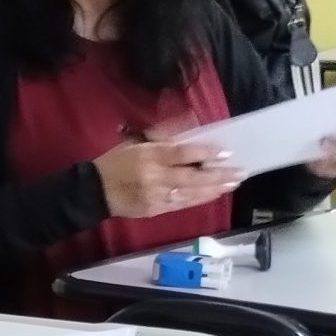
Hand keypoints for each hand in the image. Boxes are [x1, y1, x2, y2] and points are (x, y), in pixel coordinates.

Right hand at [96, 133, 237, 219]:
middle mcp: (155, 177)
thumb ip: (163, 135)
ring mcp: (156, 196)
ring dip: (215, 188)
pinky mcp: (156, 210)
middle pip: (192, 176)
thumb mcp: (136, 142)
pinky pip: (183, 204)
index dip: (205, 152)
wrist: (94, 191)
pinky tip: (214, 194)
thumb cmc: (116, 162)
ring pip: (192, 193)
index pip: (182, 153)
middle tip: (240, 172)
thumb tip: (191, 125)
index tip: (226, 152)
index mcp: (149, 156)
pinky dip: (200, 198)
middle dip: (219, 175)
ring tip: (234, 183)